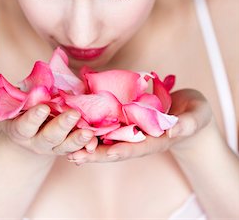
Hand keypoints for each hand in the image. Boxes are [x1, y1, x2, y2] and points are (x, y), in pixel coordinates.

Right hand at [0, 89, 97, 156]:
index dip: (33, 118)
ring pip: (66, 146)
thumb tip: (5, 88)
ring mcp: (53, 146)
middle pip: (49, 138)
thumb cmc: (14, 109)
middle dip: (61, 126)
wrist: (25, 130)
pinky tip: (95, 139)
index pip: (25, 126)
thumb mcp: (2, 103)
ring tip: (89, 131)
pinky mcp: (68, 146)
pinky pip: (79, 149)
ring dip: (78, 139)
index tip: (43, 108)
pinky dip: (87, 145)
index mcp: (19, 129)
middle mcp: (36, 141)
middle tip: (73, 114)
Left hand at [66, 89, 212, 164]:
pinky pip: (110, 121)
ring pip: (108, 137)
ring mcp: (134, 128)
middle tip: (74, 154)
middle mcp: (141, 137)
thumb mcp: (197, 117)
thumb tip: (173, 128)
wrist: (190, 110)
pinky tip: (77, 122)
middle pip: (116, 147)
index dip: (119, 151)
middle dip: (95, 152)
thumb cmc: (196, 114)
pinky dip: (94, 123)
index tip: (104, 153)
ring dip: (89, 141)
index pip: (136, 148)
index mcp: (157, 139)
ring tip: (67, 144)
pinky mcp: (129, 117)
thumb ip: (187, 124)